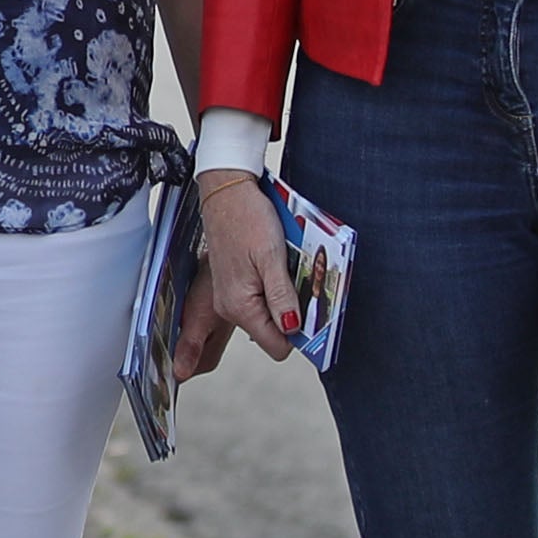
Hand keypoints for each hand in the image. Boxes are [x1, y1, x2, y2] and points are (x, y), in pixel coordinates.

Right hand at [187, 169, 296, 374]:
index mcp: (239, 306)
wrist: (226, 191)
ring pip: (268, 314)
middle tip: (302, 283)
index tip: (311, 311)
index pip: (277, 346)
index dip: (298, 332)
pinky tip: (277, 265)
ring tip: (287, 269)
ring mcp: (230, 297)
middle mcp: (230, 307)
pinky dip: (274, 287)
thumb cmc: (246, 218)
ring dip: (284, 297)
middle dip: (293, 313)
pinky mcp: (233, 285)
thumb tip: (293, 328)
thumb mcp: (272, 257)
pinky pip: (260, 298)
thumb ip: (282, 297)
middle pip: (273, 331)